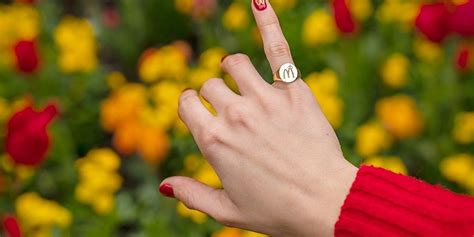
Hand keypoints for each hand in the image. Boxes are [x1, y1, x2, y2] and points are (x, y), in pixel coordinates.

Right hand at [160, 1, 357, 235]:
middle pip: (210, 84)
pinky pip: (277, 49)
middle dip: (215, 95)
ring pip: (234, 64)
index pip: (187, 102)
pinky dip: (267, 22)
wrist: (326, 204)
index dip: (191, 105)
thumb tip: (164, 185)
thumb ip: (191, 195)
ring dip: (232, 69)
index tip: (201, 113)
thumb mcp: (227, 211)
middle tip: (233, 113)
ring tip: (240, 77)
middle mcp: (235, 114)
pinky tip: (258, 1)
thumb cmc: (276, 211)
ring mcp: (265, 99)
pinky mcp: (294, 92)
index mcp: (213, 141)